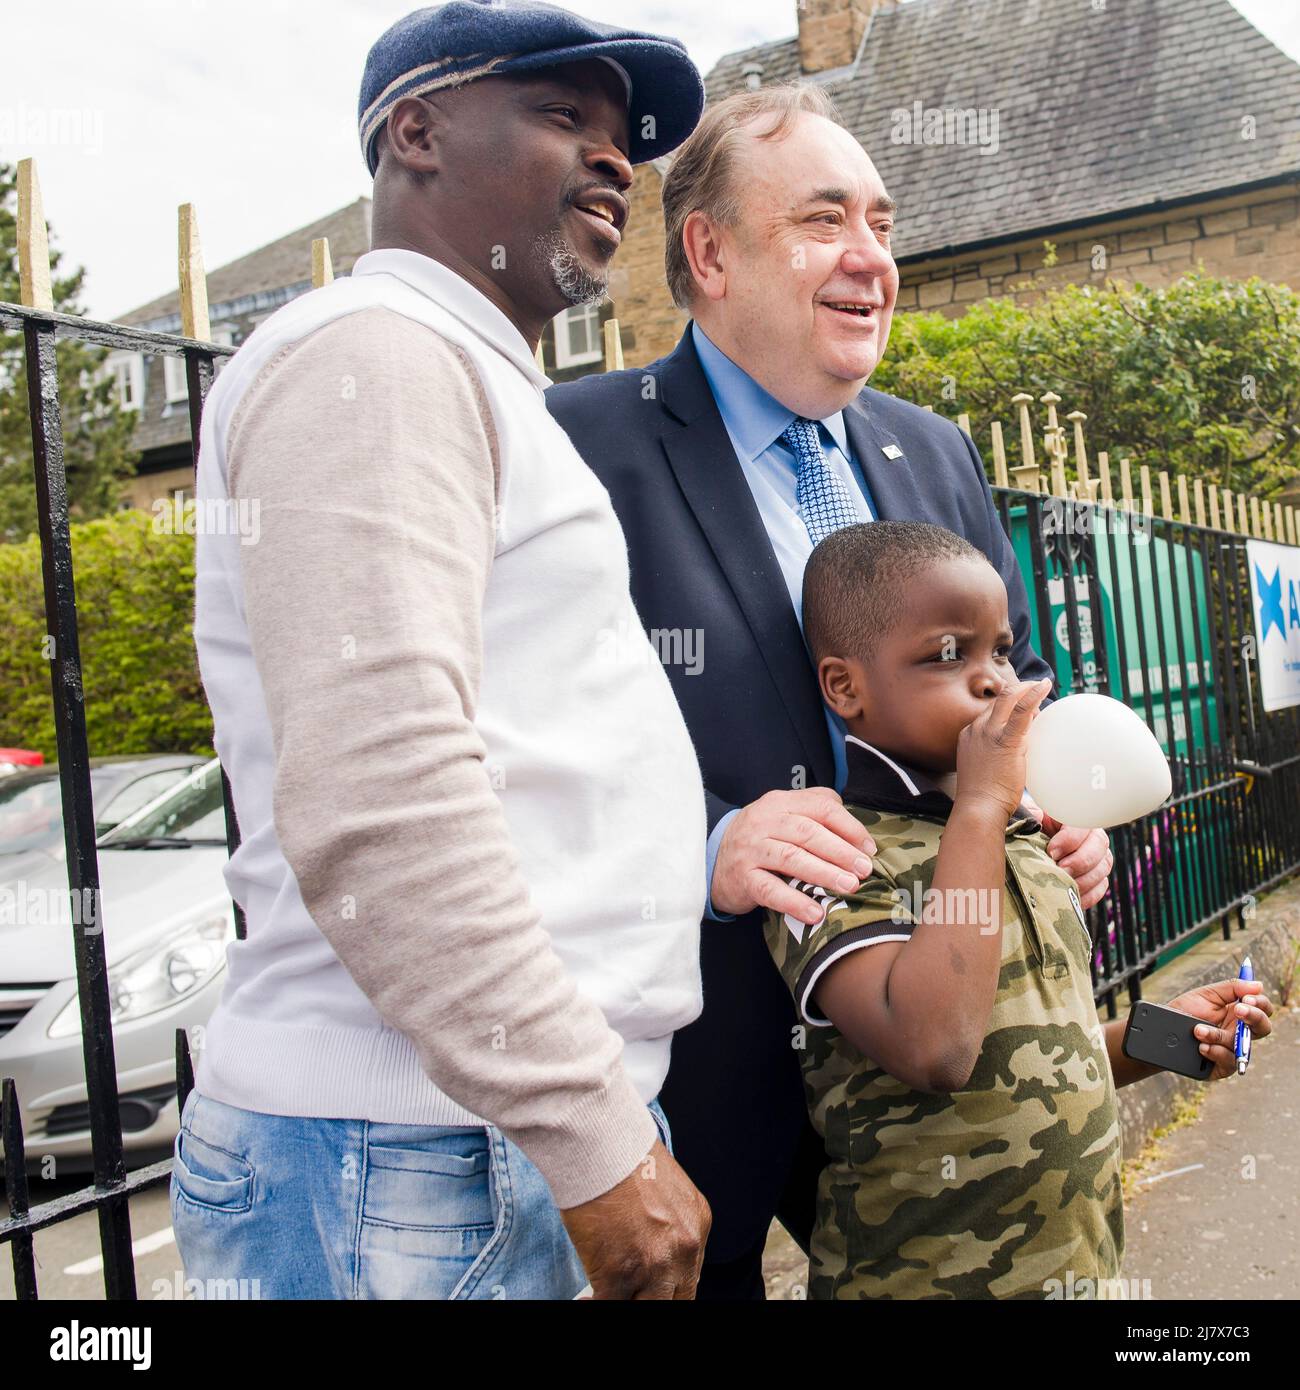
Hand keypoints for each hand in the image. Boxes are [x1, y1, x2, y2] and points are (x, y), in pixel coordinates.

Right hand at [560, 1141, 709, 1298]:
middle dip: (653, 1297)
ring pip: (648, 1305)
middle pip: (677, 1298)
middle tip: (630, 1290)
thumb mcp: (664, 1189)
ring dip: (627, 1299)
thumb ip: (667, 1224)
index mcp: (697, 1225)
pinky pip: (611, 1304)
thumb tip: (649, 1248)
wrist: (598, 1141)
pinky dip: (596, 1302)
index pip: (690, 1275)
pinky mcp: (620, 1276)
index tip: (649, 1284)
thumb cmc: (621, 1154)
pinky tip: (588, 1296)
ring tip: (610, 1291)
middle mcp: (684, 1250)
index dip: (667, 1285)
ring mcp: (655, 1266)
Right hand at [711, 789, 876, 924]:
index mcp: (780, 802)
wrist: (713, 858)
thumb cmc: (761, 839)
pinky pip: (770, 890)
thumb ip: (815, 812)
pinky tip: (815, 912)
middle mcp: (764, 822)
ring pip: (791, 858)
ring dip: (824, 873)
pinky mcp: (742, 878)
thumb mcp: (782, 815)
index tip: (869, 848)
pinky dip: (794, 902)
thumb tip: (856, 829)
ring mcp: (751, 849)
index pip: (820, 807)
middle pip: (808, 832)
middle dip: (841, 851)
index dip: (849, 827)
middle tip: (864, 870)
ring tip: (849, 887)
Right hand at [953, 678, 1051, 819]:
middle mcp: (976, 728)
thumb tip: (1018, 747)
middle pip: (998, 701)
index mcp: (970, 734)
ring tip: (1042, 686)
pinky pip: (1020, 711)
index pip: (991, 711)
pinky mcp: (1005, 740)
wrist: (978, 807)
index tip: (1026, 708)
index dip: (1010, 705)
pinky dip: (1032, 694)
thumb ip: (996, 752)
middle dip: (1018, 690)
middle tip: (1035, 688)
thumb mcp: (984, 767)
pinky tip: (1044, 685)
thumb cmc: (984, 795)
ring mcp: (988, 732)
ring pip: (1007, 699)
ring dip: (1026, 689)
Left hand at [1026, 802, 1112, 909]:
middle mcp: (1088, 834)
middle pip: (1100, 844)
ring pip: (1103, 865)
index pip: (1083, 823)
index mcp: (1071, 816)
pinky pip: (1101, 886)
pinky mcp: (1093, 877)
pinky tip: (1072, 897)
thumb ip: (1030, 814)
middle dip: (1081, 860)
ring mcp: (1094, 856)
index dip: (1071, 839)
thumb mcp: (1023, 817)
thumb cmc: (1021, 830)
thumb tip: (1035, 817)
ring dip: (1085, 878)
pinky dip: (1089, 894)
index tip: (1052, 852)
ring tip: (1065, 886)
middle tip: (1061, 870)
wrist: (1019, 851)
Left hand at [1164, 979, 1274, 1079]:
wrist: (1161, 1030)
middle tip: (1238, 1010)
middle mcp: (1240, 1033)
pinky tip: (1202, 1047)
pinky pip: (1229, 1063)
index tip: (1247, 999)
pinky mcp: (1222, 1066)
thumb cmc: (1186, 1010)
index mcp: (1240, 1014)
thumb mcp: (1207, 995)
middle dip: (1253, 1018)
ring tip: (1199, 1030)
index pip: (1263, 1010)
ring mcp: (1233, 1050)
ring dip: (1220, 1035)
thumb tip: (1259, 985)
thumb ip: (1232, 988)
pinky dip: (1216, 1053)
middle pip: (1263, 1028)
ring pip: (1241, 1045)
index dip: (1261, 1004)